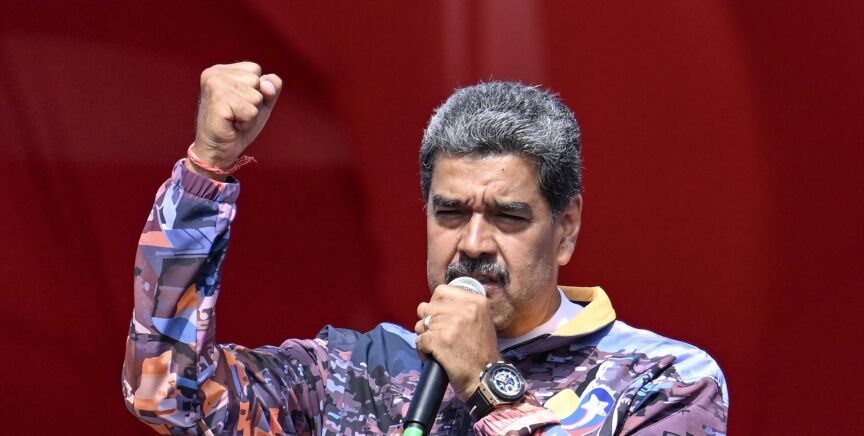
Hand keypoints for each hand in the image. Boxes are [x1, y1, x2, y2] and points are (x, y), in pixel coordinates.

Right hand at [187, 62, 281, 177]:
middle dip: (254, 102)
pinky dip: (247, 123)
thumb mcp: (261, 102)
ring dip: (251, 113)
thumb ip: (271, 87)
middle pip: (257, 80)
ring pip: (256, 96)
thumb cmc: (237, 126)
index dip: (255, 91)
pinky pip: (251, 111)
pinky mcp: (218, 101)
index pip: (255, 69)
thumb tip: (267, 86)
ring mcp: (215, 85)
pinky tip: (232, 125)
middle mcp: (215, 73)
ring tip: (234, 119)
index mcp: (221, 69)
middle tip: (236, 113)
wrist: (218, 151)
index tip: (238, 104)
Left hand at [415, 284, 501, 401]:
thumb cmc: (481, 353)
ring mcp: (451, 324)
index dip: (436, 304)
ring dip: (425, 337)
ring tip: (436, 348)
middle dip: (428, 322)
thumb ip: (461, 308)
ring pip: (421, 324)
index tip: (440, 317)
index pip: (441, 290)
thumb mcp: (480, 321)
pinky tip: (432, 357)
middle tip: (438, 336)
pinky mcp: (440, 341)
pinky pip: (419, 340)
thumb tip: (431, 304)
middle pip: (428, 307)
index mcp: (476, 301)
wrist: (485, 379)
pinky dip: (423, 351)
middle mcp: (465, 309)